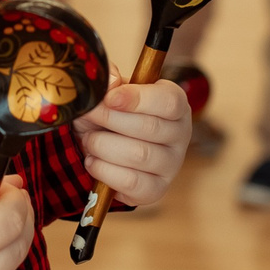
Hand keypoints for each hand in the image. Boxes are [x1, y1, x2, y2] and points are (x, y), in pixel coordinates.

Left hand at [75, 78, 191, 210]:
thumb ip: (108, 79)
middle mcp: (181, 134)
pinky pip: (131, 182)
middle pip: (150, 128)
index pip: (169, 101)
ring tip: (89, 140)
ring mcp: (171, 165)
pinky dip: (104, 171)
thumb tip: (111, 82)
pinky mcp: (156, 190)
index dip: (137, 99)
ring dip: (103, 145)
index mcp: (175, 103)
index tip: (109, 98)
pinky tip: (93, 161)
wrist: (103, 147)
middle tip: (88, 115)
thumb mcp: (109, 91)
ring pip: (139, 155)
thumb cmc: (110, 113)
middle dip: (109, 120)